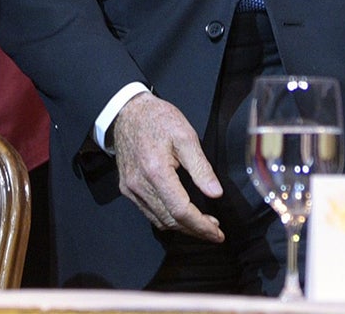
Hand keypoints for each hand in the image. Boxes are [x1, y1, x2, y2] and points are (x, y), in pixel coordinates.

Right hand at [112, 92, 224, 241]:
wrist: (129, 112)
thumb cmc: (158, 119)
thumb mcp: (186, 136)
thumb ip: (201, 167)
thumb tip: (215, 193)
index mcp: (156, 171)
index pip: (181, 211)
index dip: (201, 226)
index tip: (217, 234)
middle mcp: (139, 185)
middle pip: (170, 220)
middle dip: (194, 230)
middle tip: (214, 231)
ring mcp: (130, 189)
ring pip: (159, 220)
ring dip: (181, 227)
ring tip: (202, 225)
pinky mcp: (127, 188)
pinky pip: (148, 212)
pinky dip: (166, 219)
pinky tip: (180, 215)